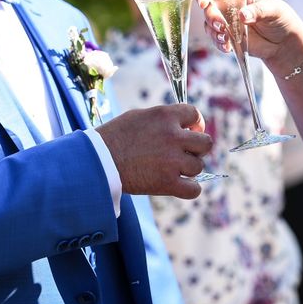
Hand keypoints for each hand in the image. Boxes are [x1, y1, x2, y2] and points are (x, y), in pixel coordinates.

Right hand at [96, 104, 212, 198]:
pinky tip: (180, 185)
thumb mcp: (139, 116)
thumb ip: (163, 119)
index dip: (195, 123)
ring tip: (173, 169)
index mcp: (165, 116)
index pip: (195, 114)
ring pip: (199, 166)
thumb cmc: (114, 137)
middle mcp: (173, 136)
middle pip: (205, 143)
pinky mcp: (167, 183)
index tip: (189, 131)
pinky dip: (190, 189)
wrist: (97, 160)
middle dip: (197, 148)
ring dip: (189, 168)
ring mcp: (172, 160)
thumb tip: (182, 124)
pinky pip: (194, 189)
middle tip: (185, 152)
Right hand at [198, 0, 302, 61]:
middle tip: (221, 26)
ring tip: (226, 39)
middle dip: (211, 17)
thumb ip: (258, 11)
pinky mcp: (228, 35)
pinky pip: (215, 38)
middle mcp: (229, 3)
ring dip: (214, 32)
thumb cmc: (281, 18)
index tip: (204, 2)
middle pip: (208, 6)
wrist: (283, 42)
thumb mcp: (274, 10)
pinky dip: (218, 43)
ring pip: (209, 24)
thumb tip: (243, 15)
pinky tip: (228, 47)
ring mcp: (227, 20)